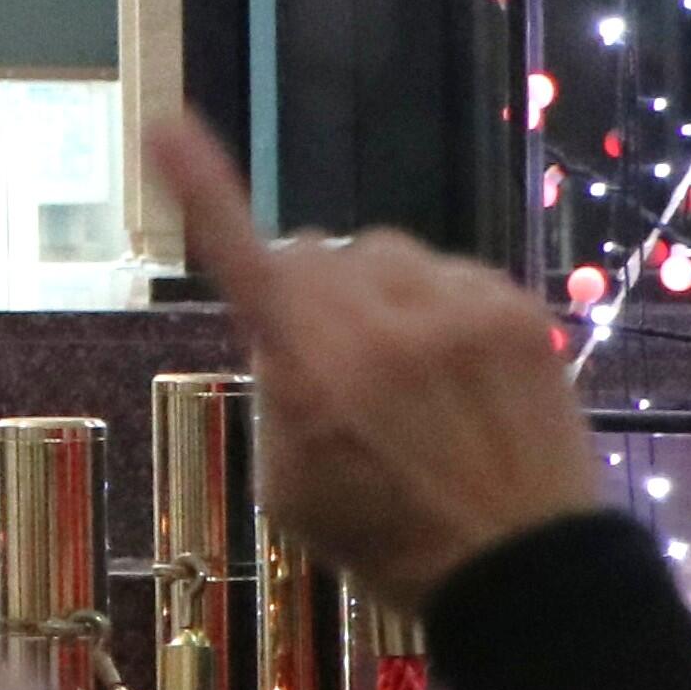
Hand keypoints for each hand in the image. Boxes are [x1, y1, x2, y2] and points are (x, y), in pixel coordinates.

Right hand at [157, 114, 603, 609]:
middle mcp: (379, 326)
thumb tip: (278, 325)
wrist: (525, 565)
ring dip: (374, 288)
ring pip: (381, 251)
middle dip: (307, 288)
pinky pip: (447, 270)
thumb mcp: (289, 484)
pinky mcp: (511, 307)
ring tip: (404, 359)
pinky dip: (437, 305)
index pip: (243, 261)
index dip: (200, 189)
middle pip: (313, 252)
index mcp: (311, 373)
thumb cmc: (389, 536)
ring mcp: (454, 308)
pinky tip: (455, 365)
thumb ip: (274, 389)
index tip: (165, 124)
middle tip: (332, 352)